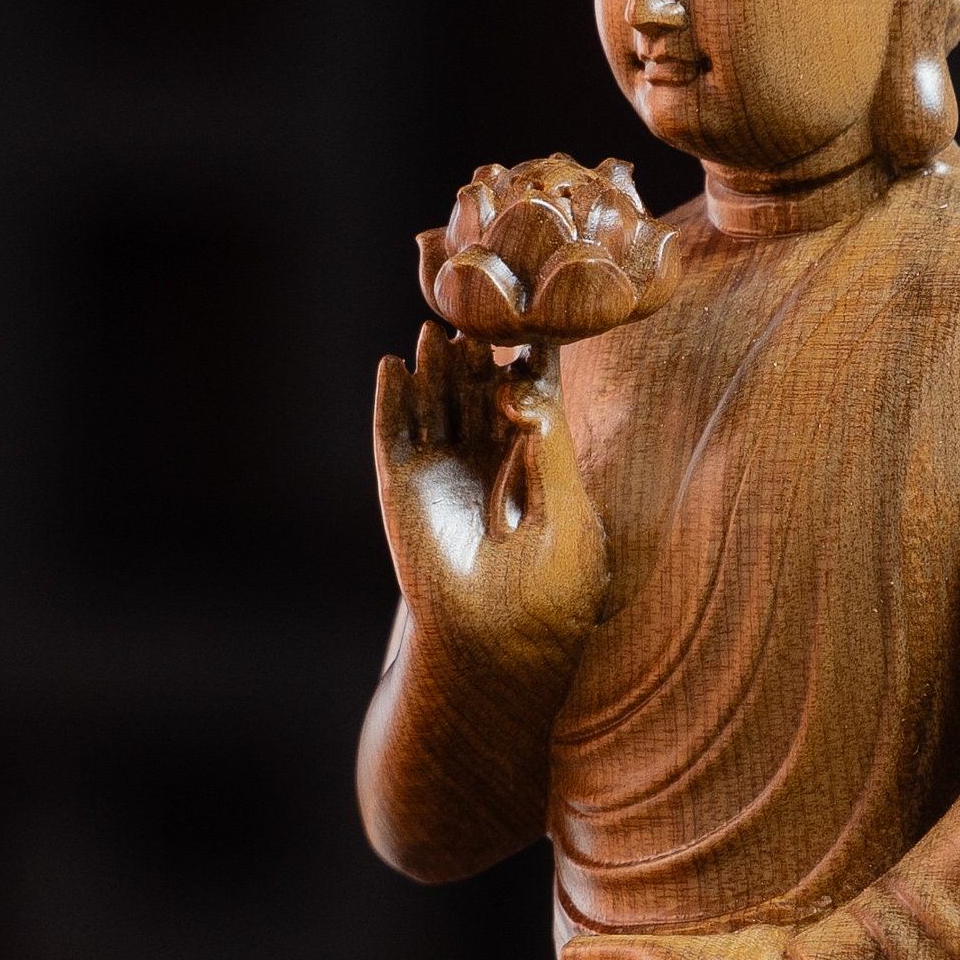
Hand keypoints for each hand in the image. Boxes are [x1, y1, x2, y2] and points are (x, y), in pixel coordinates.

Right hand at [373, 328, 606, 680]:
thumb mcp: (568, 513)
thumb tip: (523, 386)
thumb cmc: (546, 592)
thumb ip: (552, 448)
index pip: (531, 395)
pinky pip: (394, 432)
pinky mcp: (403, 486)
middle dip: (477, 352)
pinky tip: (394, 365)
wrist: (492, 645)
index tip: (535, 315)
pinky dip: (391, 399)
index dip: (530, 357)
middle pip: (479, 387)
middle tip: (477, 315)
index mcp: (536, 464)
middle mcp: (487, 459)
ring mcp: (444, 470)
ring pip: (436, 401)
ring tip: (437, 328)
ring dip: (435, 366)